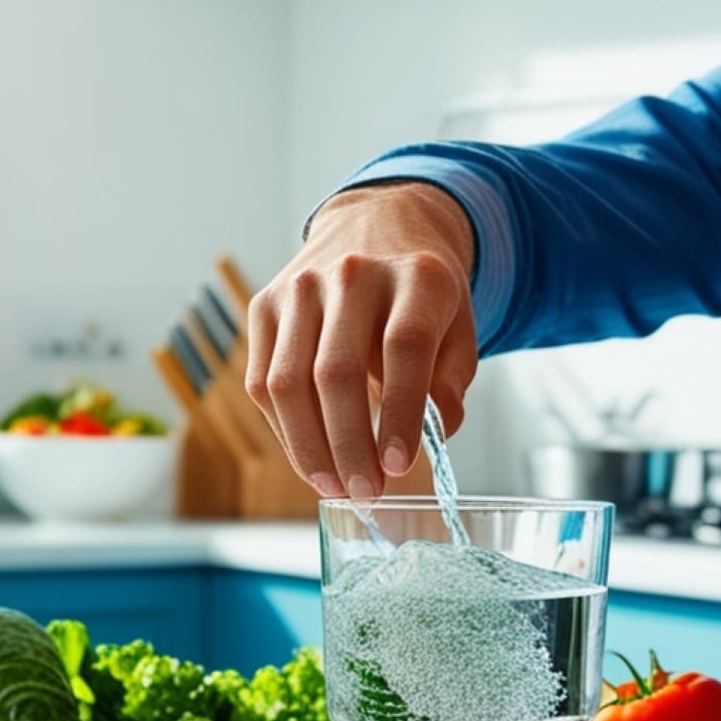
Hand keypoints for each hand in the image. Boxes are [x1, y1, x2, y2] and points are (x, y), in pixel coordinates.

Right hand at [245, 183, 478, 498]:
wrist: (376, 229)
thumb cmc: (420, 295)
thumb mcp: (458, 326)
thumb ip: (451, 381)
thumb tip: (435, 435)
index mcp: (416, 276)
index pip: (405, 347)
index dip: (401, 412)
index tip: (399, 465)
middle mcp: (353, 273)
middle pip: (336, 372)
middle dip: (349, 445)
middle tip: (367, 491)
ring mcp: (299, 287)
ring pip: (288, 383)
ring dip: (309, 447)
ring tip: (335, 486)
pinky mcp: (264, 305)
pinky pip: (262, 381)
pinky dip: (285, 430)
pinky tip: (310, 458)